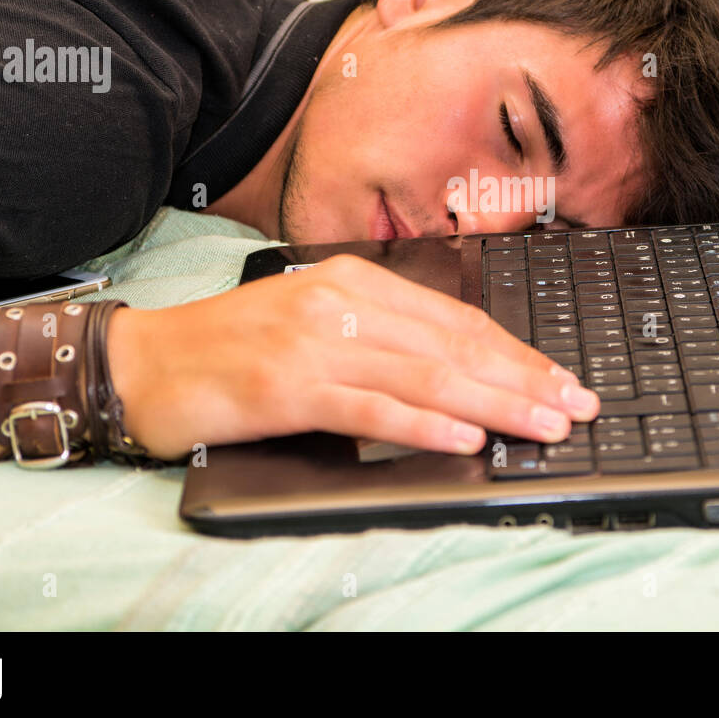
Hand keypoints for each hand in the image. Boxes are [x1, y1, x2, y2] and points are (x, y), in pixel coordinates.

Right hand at [108, 254, 598, 459]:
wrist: (144, 362)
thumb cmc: (232, 349)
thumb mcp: (313, 323)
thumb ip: (379, 339)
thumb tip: (457, 374)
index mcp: (354, 281)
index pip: (455, 319)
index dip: (515, 352)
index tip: (560, 378)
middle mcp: (341, 303)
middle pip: (453, 345)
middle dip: (523, 379)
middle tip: (574, 406)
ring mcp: (314, 342)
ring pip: (426, 375)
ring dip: (493, 404)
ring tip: (541, 426)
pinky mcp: (288, 386)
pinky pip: (371, 408)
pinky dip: (424, 424)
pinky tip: (465, 436)